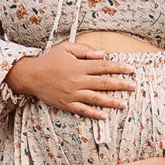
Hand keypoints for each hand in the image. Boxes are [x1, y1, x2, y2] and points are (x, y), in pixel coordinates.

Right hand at [6, 41, 135, 117]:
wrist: (31, 76)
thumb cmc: (50, 60)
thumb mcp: (66, 48)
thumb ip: (85, 50)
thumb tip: (103, 54)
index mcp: (79, 66)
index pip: (103, 66)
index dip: (118, 67)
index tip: (131, 69)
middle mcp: (78, 80)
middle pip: (104, 83)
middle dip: (121, 85)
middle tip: (133, 87)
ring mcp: (72, 94)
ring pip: (96, 98)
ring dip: (111, 101)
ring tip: (124, 103)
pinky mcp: (67, 104)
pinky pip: (83, 110)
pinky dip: (94, 114)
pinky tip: (104, 116)